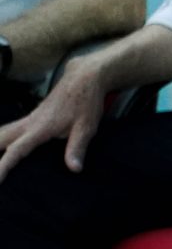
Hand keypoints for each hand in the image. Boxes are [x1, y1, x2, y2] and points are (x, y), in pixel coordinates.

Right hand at [0, 59, 108, 181]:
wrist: (83, 78)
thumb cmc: (86, 103)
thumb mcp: (86, 127)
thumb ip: (77, 148)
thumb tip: (74, 169)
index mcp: (40, 128)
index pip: (17, 150)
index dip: (4, 166)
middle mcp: (29, 123)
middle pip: (1, 138)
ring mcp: (29, 119)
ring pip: (2, 132)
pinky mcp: (32, 117)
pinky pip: (10, 129)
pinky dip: (1, 137)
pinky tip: (1, 144)